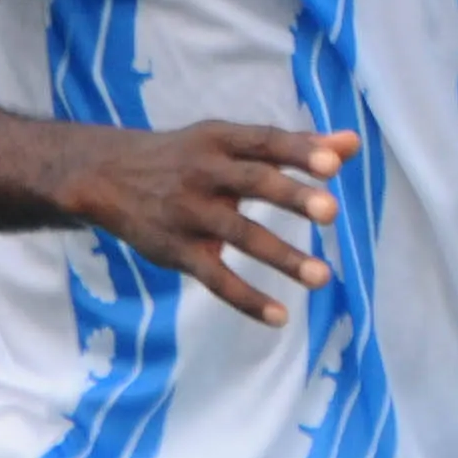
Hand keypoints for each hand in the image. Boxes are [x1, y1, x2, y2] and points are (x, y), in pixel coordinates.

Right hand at [62, 123, 359, 326]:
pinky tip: (280, 317)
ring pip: (239, 236)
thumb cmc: (188, 157)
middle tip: (331, 212)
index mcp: (221, 141)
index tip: (335, 163)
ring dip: (282, 257)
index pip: (265, 142)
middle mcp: (205, 173)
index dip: (299, 151)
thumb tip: (352, 143)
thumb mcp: (229, 142)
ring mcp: (189, 213)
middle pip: (253, 182)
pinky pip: (214, 278)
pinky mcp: (176, 251)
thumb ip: (293, 145)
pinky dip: (245, 299)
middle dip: (291, 196)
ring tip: (322, 278)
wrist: (105, 176)